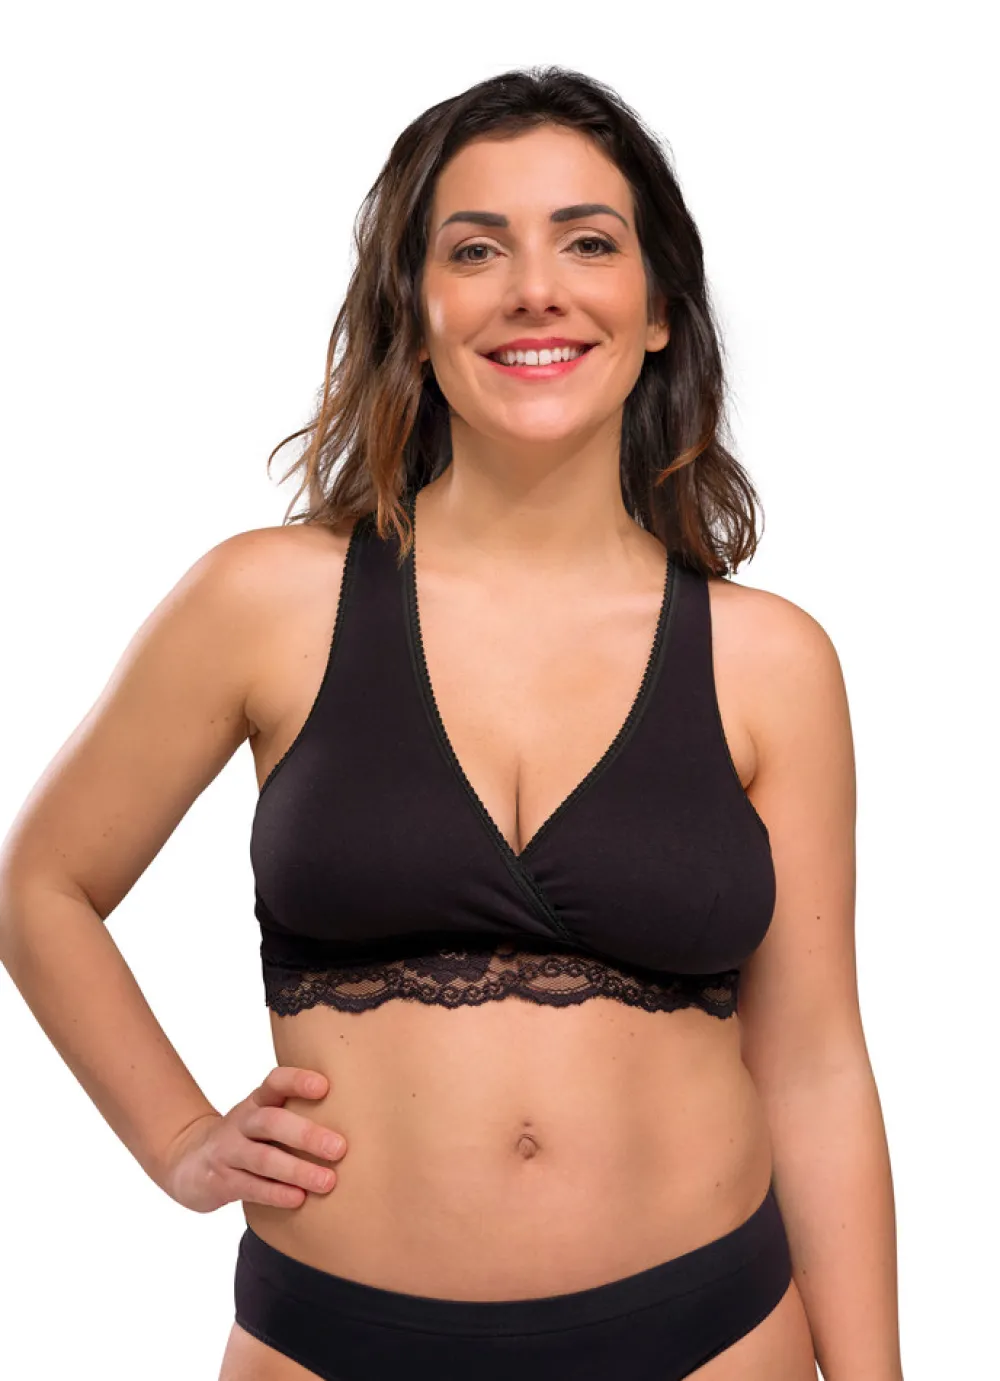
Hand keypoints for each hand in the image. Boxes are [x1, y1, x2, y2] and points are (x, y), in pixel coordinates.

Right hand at [160, 1066, 347, 1213]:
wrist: (189, 1162)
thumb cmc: (247, 1137)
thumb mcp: (264, 1118)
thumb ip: (297, 1114)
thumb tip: (360, 1115)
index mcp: (257, 1102)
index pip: (274, 1082)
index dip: (297, 1081)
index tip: (324, 1086)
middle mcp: (241, 1122)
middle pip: (271, 1122)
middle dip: (306, 1134)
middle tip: (340, 1148)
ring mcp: (228, 1151)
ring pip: (262, 1158)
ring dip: (297, 1170)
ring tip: (328, 1181)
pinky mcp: (221, 1180)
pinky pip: (250, 1186)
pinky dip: (276, 1193)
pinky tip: (299, 1199)